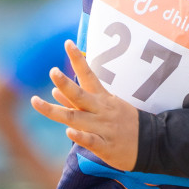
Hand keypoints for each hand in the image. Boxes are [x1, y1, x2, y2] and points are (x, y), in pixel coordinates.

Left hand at [30, 41, 139, 170]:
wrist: (152, 143)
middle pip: (79, 95)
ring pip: (76, 118)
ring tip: (37, 102)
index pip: (88, 75)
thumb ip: (76, 101)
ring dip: (57, 110)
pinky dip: (80, 136)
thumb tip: (54, 91)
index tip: (68, 43)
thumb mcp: (104, 107)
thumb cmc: (124, 123)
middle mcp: (100, 110)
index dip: (78, 59)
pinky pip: (91, 141)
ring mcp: (102, 127)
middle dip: (65, 83)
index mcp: (101, 99)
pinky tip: (68, 132)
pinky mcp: (105, 146)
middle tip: (53, 71)